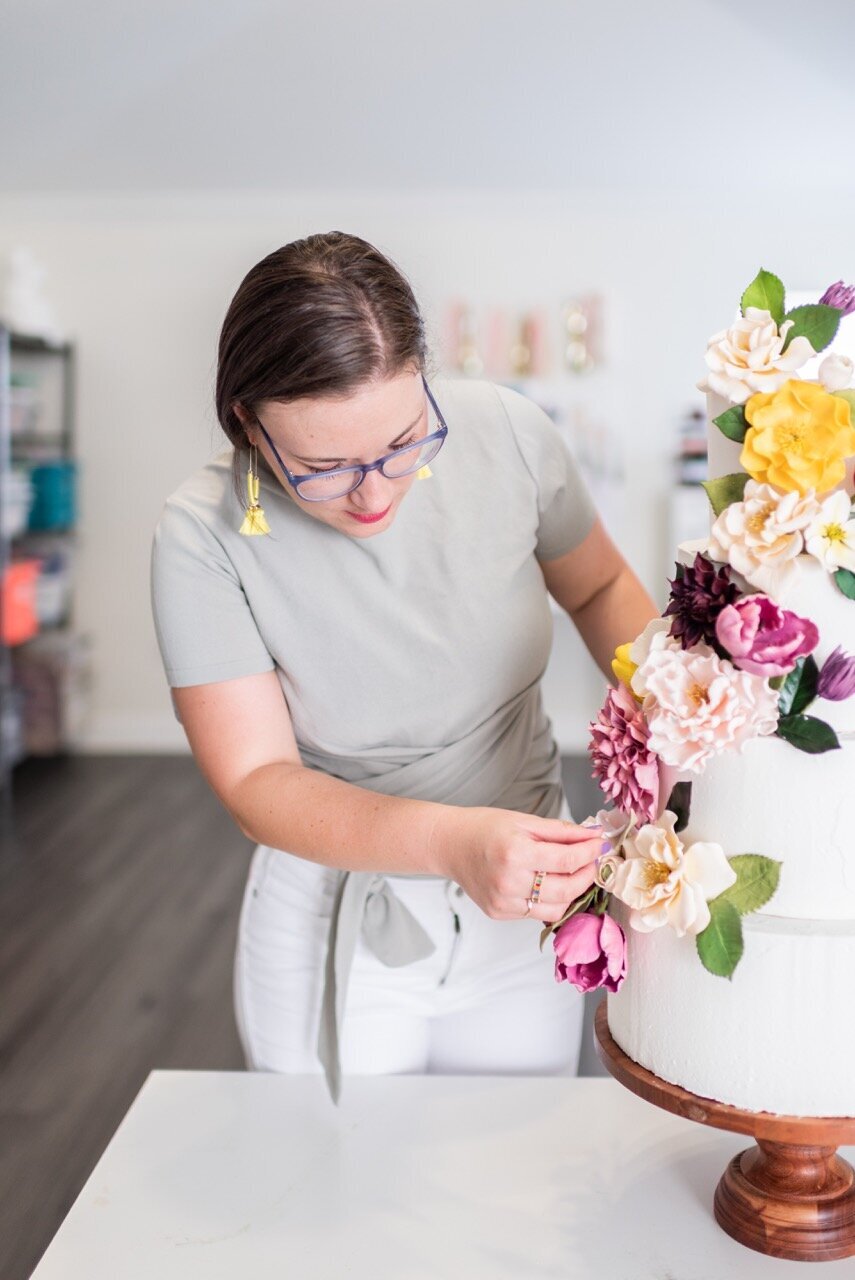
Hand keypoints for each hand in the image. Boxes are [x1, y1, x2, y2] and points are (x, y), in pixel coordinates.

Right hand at [429, 804, 602, 922]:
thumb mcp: (524, 821)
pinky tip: (548, 883)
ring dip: (572, 892)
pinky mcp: (500, 913)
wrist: (450, 844)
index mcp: (515, 853)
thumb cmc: (484, 828)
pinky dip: (550, 900)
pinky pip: (538, 914)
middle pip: (566, 889)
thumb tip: (594, 836)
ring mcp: (503, 902)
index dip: (590, 853)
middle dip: (587, 875)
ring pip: (556, 909)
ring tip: (573, 874)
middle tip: (592, 861)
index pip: (567, 861)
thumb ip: (561, 831)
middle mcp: (509, 882)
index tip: (600, 844)